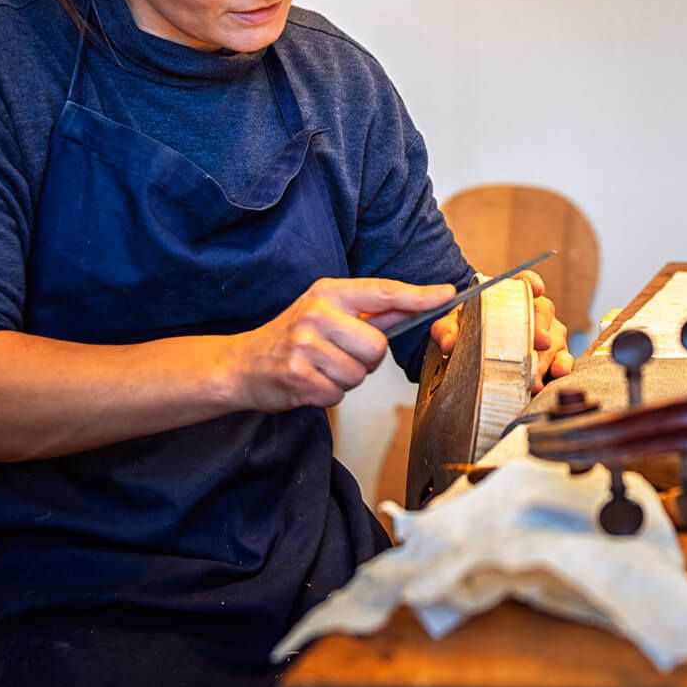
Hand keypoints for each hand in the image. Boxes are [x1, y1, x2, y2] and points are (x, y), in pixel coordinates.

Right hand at [235, 276, 454, 412]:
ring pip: (359, 374)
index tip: (446, 294)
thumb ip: (369, 311)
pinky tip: (310, 382)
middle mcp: (316, 315)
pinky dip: (328, 394)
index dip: (419, 296)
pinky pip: (338, 394)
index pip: (384, 292)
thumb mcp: (325, 312)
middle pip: (377, 346)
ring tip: (321, 369)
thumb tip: (414, 305)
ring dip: (345, 379)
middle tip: (339, 356)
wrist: (240, 365)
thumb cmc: (289, 337)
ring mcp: (305, 346)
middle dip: (365, 360)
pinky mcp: (298, 377)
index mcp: (327, 293)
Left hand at [429, 269, 573, 391]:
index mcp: (512, 295)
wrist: (476, 349)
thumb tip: (448, 342)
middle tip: (536, 343)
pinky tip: (557, 373)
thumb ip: (447, 330)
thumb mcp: (454, 326)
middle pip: (543, 312)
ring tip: (536, 372)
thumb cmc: (470, 330)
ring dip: (546, 355)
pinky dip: (562, 365)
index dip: (532, 283)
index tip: (535, 288)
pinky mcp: (555, 354)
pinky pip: (564, 357)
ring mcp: (548, 332)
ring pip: (553, 338)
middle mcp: (535, 309)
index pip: (525, 281)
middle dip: (540, 328)